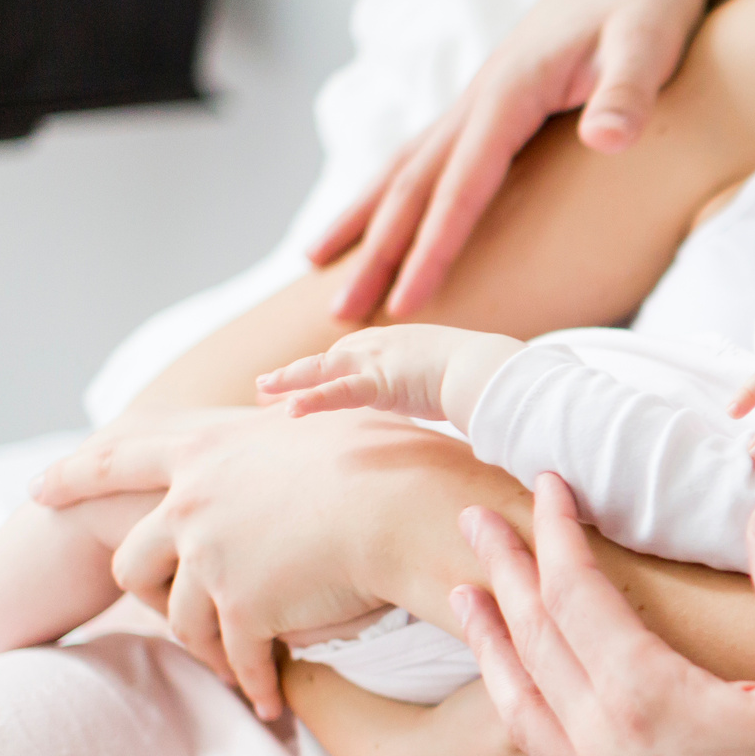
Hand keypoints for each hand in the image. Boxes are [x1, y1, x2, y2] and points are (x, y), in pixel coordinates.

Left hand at [34, 407, 446, 720]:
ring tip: (235, 668)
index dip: (76, 474)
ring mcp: (212, 558)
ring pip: (182, 619)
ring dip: (208, 648)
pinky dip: (254, 682)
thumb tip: (281, 403)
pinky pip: (238, 656)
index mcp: (207, 449)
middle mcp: (193, 503)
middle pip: (134, 560)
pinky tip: (269, 701)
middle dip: (143, 595)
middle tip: (151, 613)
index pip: (118, 458)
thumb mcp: (319, 421)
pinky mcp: (244, 607)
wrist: (404, 506)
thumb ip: (282, 423)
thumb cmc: (386, 456)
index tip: (39, 488)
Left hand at [257, 325, 523, 431]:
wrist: (493, 370)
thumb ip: (441, 387)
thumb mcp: (455, 377)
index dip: (322, 371)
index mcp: (397, 344)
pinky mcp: (380, 382)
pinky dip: (312, 400)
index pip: (350, 357)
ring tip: (261, 391)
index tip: (302, 384)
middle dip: (295, 375)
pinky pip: (337, 393)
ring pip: (321, 371)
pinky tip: (289, 411)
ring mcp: (377, 360)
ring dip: (288, 381)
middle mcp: (381, 345)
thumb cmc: (485, 376)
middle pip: (327, 361)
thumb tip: (452, 406)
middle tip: (265, 389)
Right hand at [313, 0, 716, 322]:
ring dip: (366, 221)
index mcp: (511, 91)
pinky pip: (432, 155)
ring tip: (320, 267)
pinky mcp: (496, 100)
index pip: (462, 185)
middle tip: (337, 316)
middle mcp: (481, 95)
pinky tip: (379, 217)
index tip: (407, 305)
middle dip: (375, 251)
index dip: (434, 247)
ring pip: (408, 166)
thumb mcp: (653, 40)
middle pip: (413, 183)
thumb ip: (631, 91)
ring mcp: (482, 97)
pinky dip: (395, 191)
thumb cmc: (654, 0)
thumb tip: (609, 138)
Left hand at [454, 476, 754, 755]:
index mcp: (646, 697)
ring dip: (491, 637)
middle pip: (532, 637)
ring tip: (466, 600)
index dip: (558, 533)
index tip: (547, 485)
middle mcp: (603, 740)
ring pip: (521, 696)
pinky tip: (520, 695)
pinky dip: (513, 698)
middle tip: (474, 519)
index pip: (578, 594)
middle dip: (504, 570)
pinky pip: (538, 742)